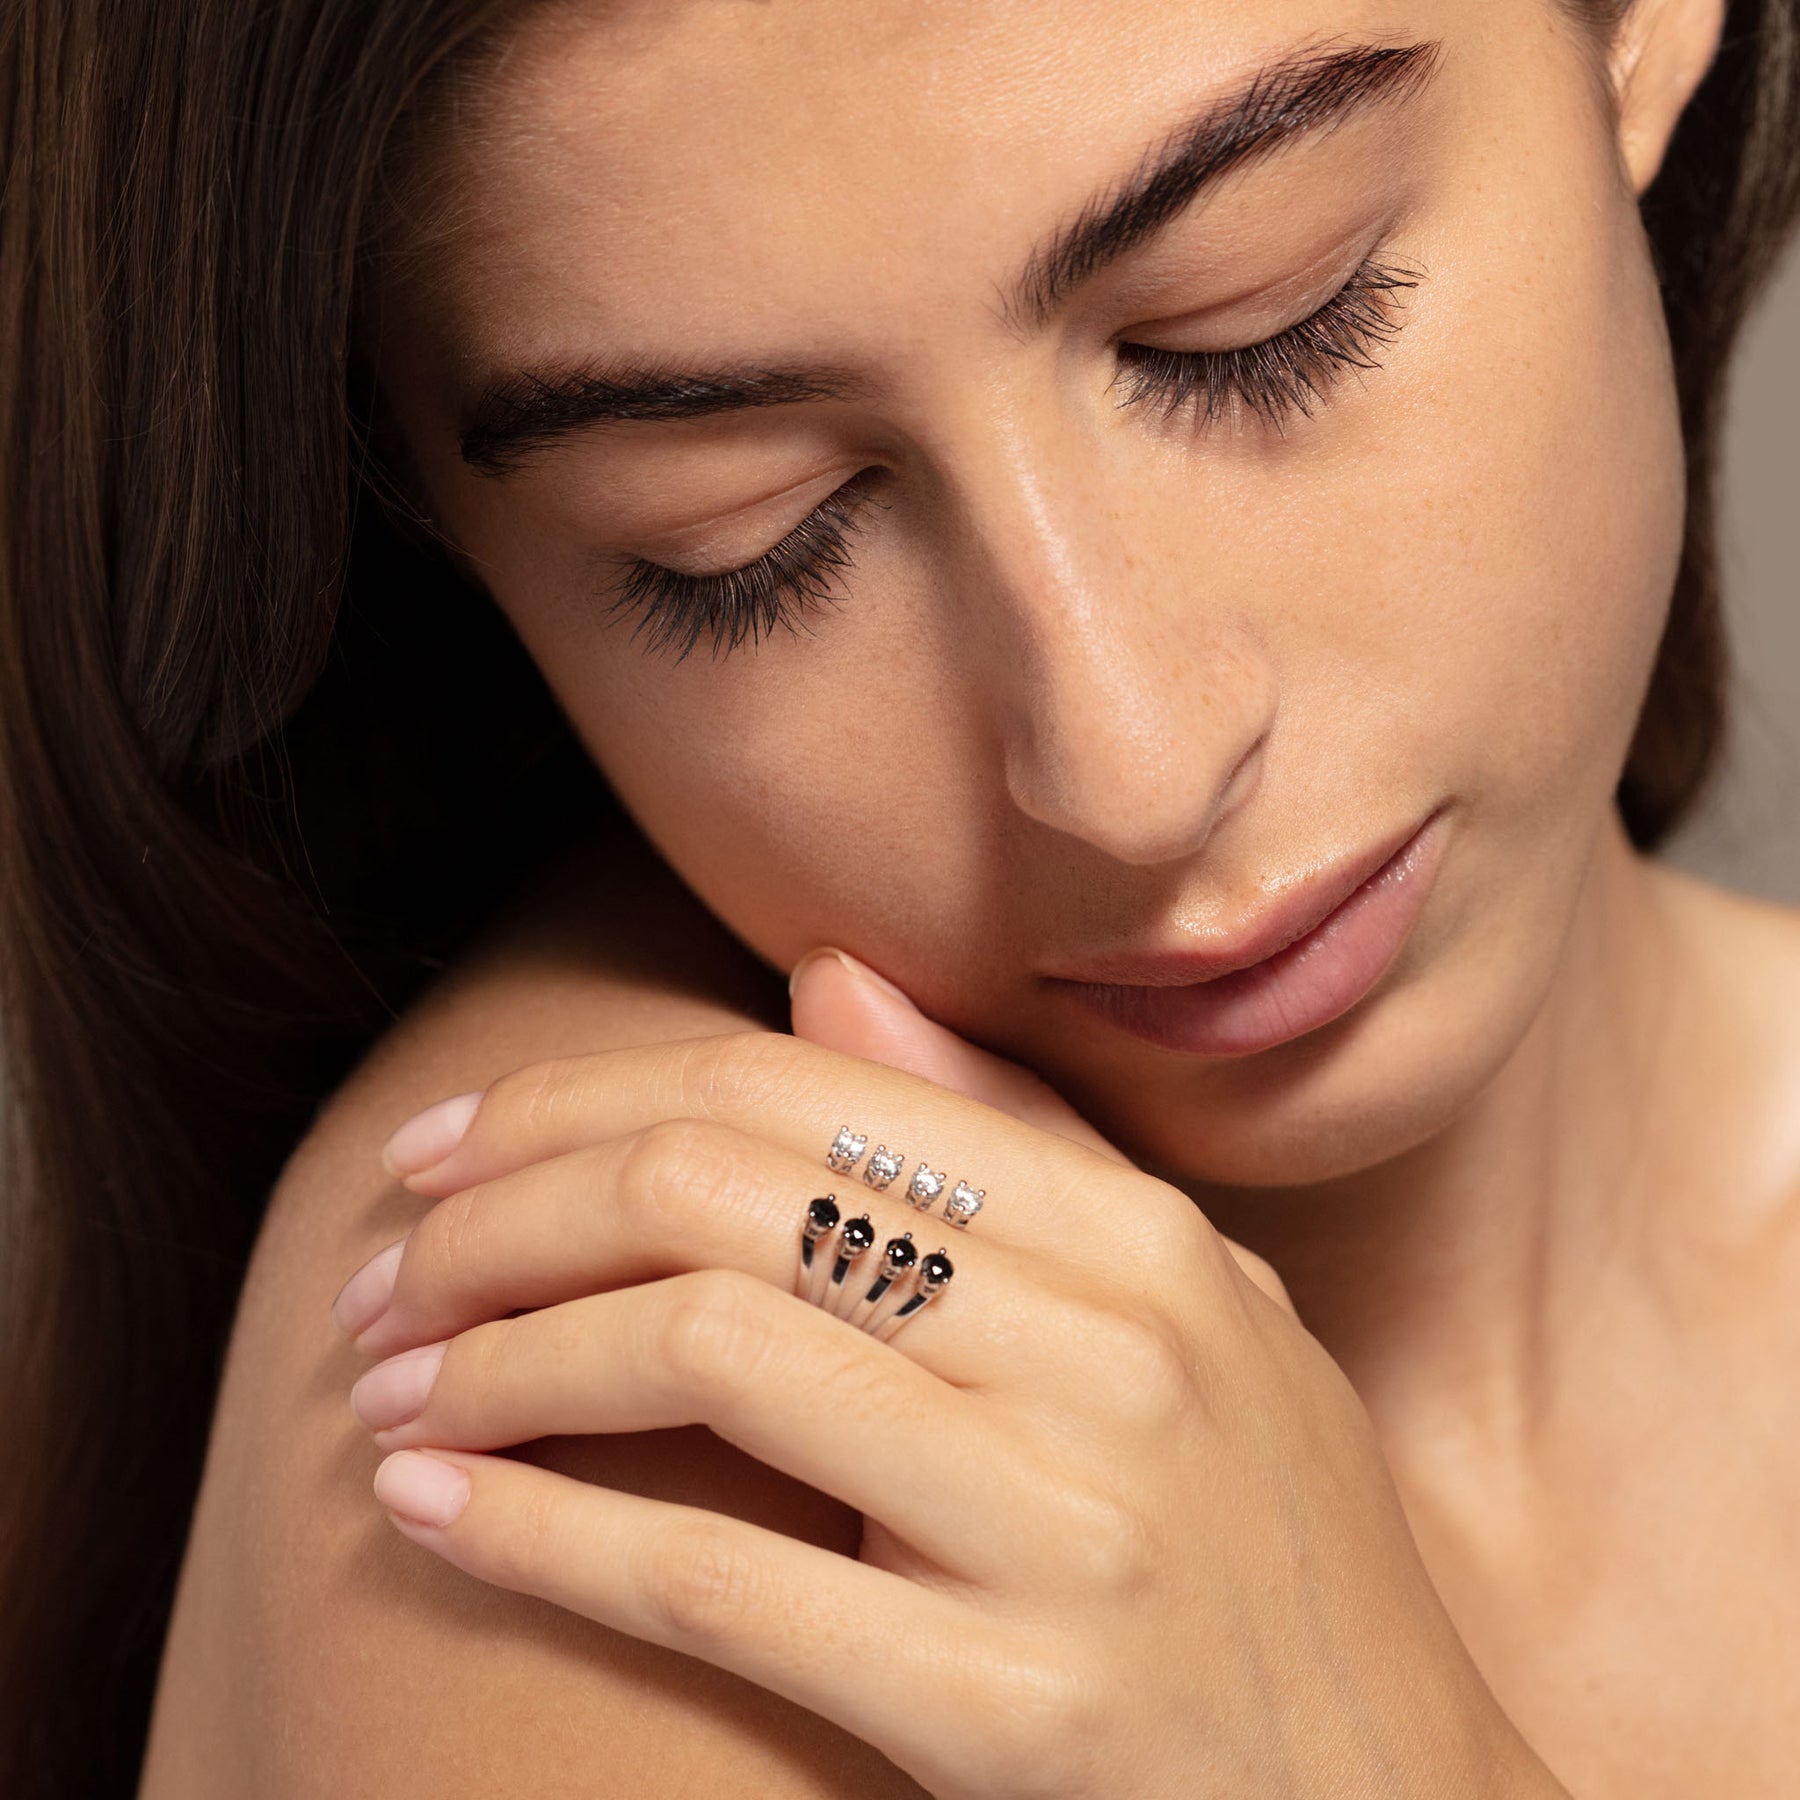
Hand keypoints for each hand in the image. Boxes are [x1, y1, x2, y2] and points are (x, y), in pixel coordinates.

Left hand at [330, 952, 1560, 1799]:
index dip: (577, 1100)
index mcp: (1133, 1232)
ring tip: (385, 1386)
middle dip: (504, 1214)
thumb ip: (1012, 1136)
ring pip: (703, 1346)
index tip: (444, 1148)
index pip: (789, 1088)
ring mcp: (1067, 1520)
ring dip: (496, 1356)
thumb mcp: (1187, 1304)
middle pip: (720, 1192)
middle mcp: (1110, 1341)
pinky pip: (719, 1580)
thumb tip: (827, 981)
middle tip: (386, 1270)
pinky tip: (432, 1510)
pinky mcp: (1014, 1706)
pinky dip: (539, 1528)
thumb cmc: (1264, 1542)